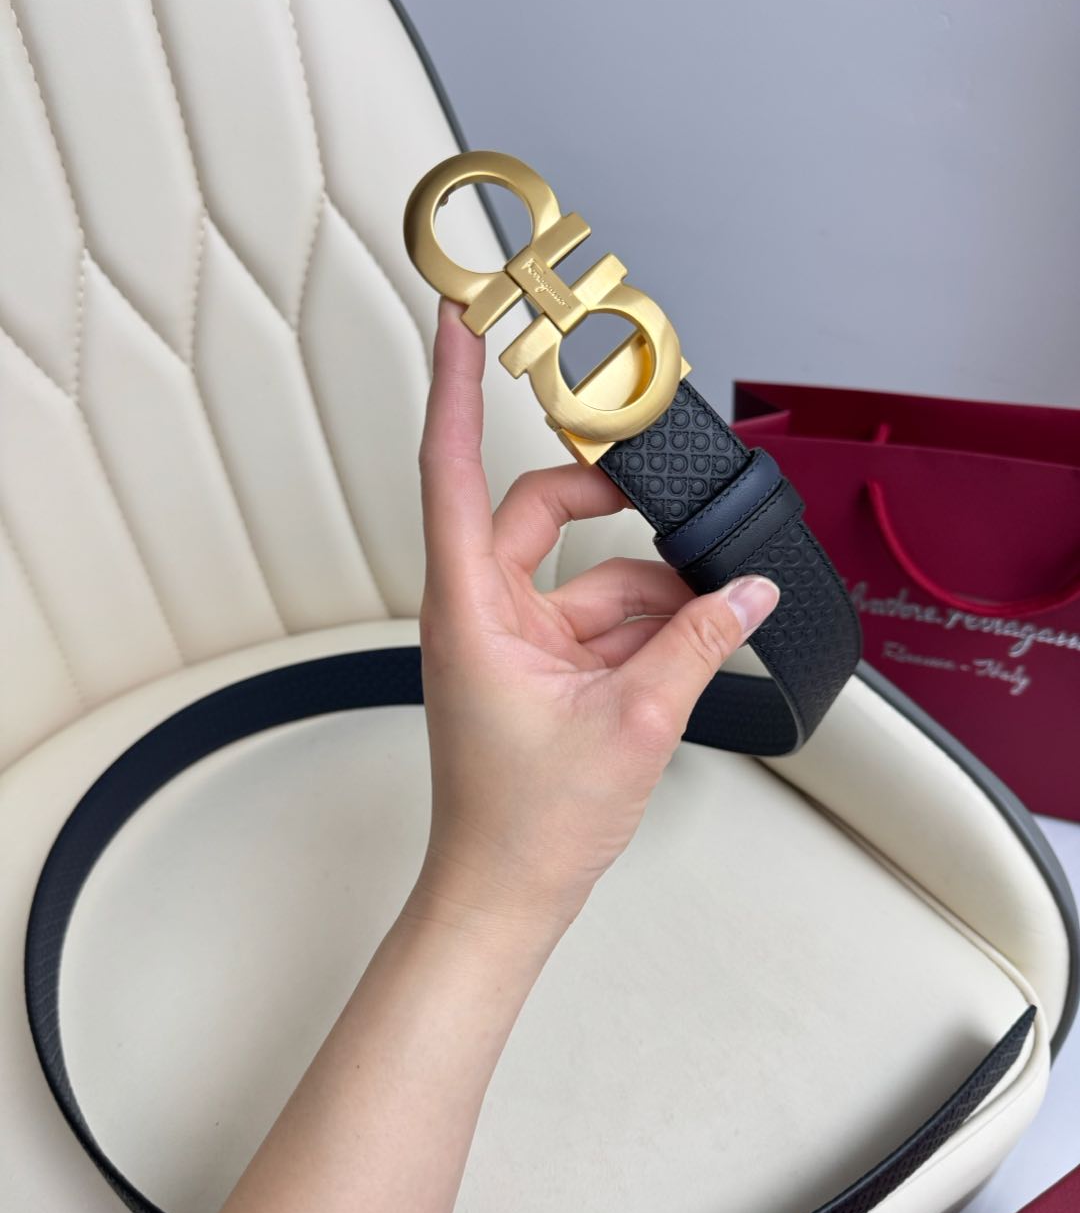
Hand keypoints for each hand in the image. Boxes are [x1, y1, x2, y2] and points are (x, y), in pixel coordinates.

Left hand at [407, 298, 779, 950]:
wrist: (506, 896)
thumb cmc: (527, 824)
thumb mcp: (633, 722)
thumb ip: (698, 643)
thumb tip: (750, 589)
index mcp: (470, 608)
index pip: (451, 468)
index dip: (453, 386)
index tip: (460, 316)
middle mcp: (482, 610)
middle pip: (541, 511)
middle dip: (609, 505)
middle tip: (666, 495)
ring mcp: (511, 639)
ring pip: (585, 571)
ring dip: (649, 586)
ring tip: (708, 615)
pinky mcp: (539, 667)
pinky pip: (598, 615)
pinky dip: (648, 622)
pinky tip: (696, 639)